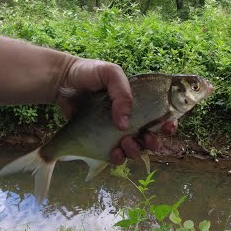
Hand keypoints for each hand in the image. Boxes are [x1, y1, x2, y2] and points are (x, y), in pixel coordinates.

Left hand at [56, 58, 175, 163]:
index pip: (160, 116)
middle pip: (150, 137)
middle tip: (146, 138)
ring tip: (126, 143)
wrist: (61, 81)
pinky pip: (114, 155)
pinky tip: (114, 153)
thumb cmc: (89, 73)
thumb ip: (122, 93)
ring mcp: (115, 131)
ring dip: (135, 150)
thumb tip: (125, 124)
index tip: (168, 127)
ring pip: (134, 148)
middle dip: (152, 142)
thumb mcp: (110, 73)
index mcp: (138, 102)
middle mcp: (130, 118)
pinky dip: (118, 157)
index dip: (169, 124)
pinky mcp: (100, 140)